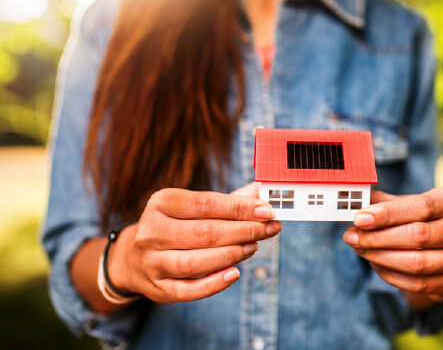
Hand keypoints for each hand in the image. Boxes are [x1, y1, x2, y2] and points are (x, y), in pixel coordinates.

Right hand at [108, 184, 280, 302]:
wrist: (133, 258)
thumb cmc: (175, 226)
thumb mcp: (192, 207)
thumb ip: (227, 201)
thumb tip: (260, 193)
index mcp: (161, 203)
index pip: (205, 203)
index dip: (239, 208)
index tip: (266, 211)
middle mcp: (152, 232)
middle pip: (204, 233)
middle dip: (242, 231)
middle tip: (268, 229)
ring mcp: (152, 262)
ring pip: (195, 262)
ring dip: (231, 255)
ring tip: (253, 247)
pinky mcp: (158, 288)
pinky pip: (188, 290)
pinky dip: (214, 284)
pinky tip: (234, 273)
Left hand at [343, 188, 442, 304]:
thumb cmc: (428, 221)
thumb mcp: (413, 204)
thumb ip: (386, 202)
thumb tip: (357, 200)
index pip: (420, 207)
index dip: (388, 213)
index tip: (360, 218)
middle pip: (416, 235)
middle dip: (378, 237)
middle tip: (351, 236)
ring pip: (415, 262)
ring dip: (380, 257)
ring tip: (359, 249)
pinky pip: (415, 283)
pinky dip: (389, 273)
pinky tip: (375, 262)